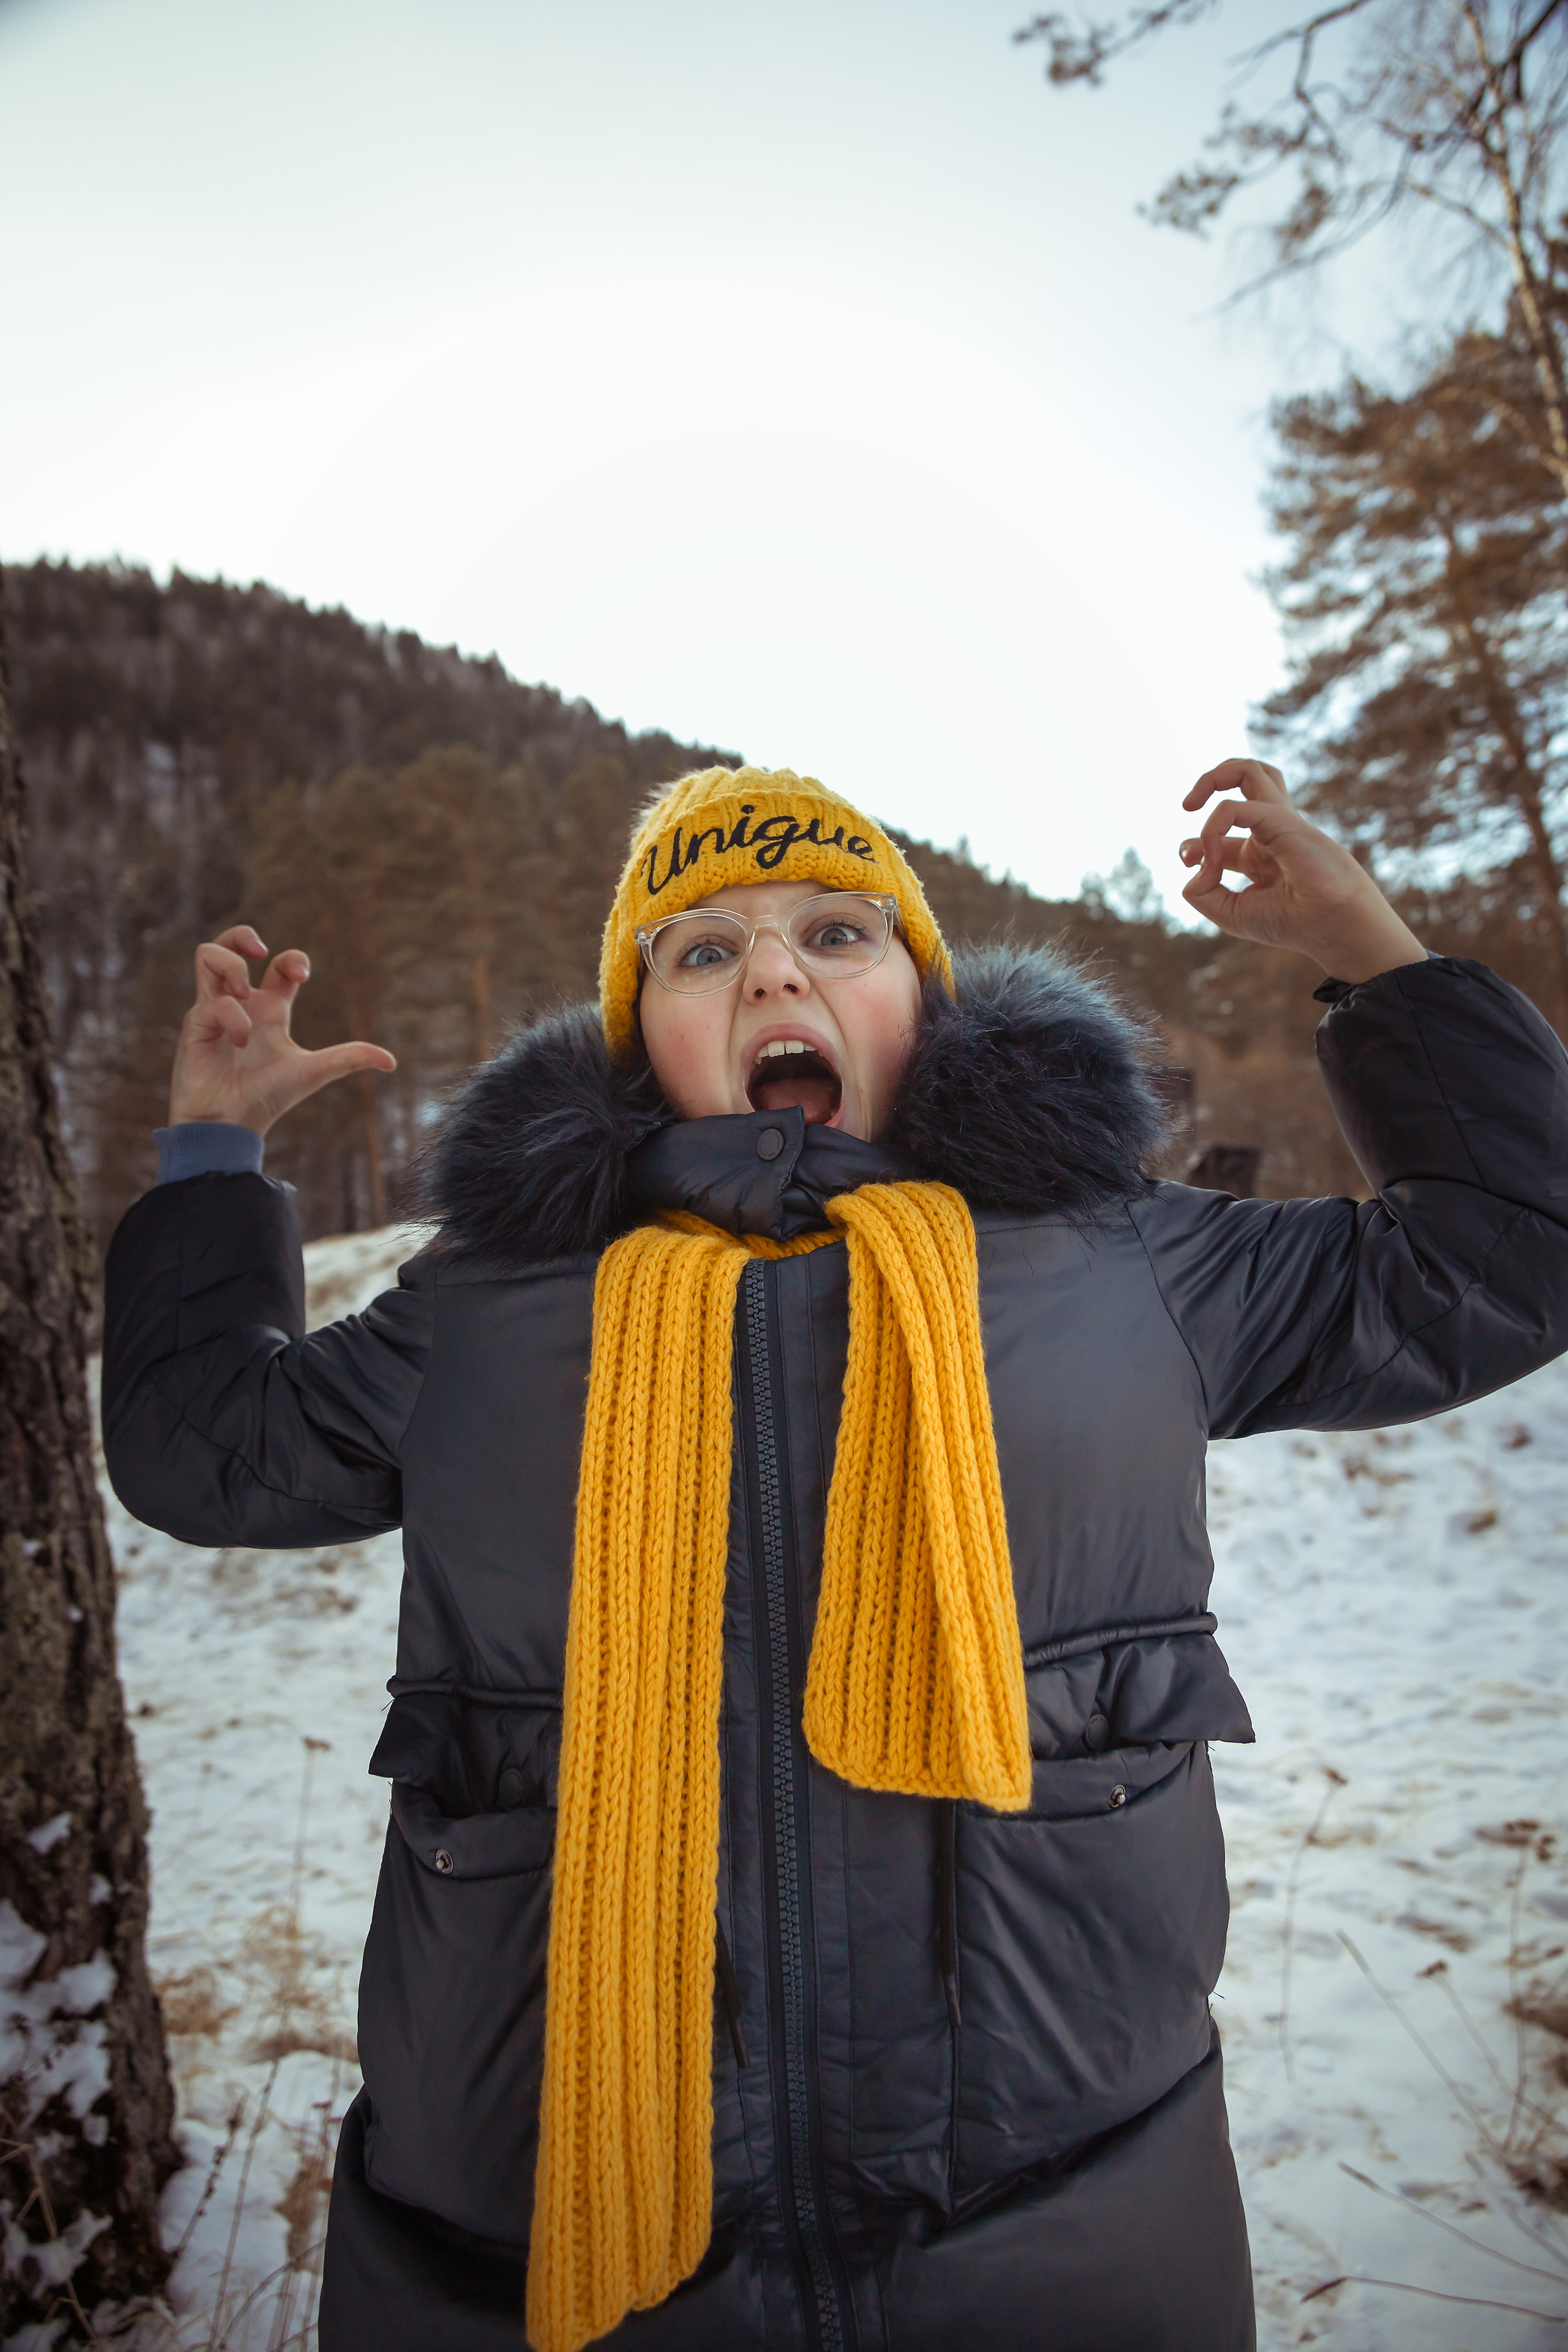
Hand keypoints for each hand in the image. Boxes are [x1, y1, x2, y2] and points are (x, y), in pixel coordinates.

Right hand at [168, 925, 395, 1134]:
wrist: (229, 1125)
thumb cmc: (266, 1098)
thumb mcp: (313, 1072)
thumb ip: (348, 1058)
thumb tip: (391, 1062)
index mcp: (270, 1010)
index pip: (279, 968)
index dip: (291, 959)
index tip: (302, 975)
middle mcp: (242, 1004)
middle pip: (230, 946)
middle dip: (242, 935)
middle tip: (261, 950)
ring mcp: (214, 1010)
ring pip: (207, 956)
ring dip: (229, 964)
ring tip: (245, 990)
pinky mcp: (195, 1023)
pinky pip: (211, 1001)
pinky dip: (231, 1015)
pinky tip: (240, 1041)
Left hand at [1179, 759, 1425, 981]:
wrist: (1335, 926)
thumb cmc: (1293, 923)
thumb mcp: (1231, 914)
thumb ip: (1201, 892)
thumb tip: (1194, 864)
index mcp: (1260, 853)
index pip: (1221, 830)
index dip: (1193, 843)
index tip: (1189, 865)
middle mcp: (1270, 831)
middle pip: (1243, 778)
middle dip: (1206, 783)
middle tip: (1187, 807)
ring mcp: (1279, 821)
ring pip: (1251, 769)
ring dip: (1213, 776)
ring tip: (1190, 804)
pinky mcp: (1284, 820)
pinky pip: (1236, 807)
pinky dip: (1212, 829)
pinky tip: (1213, 857)